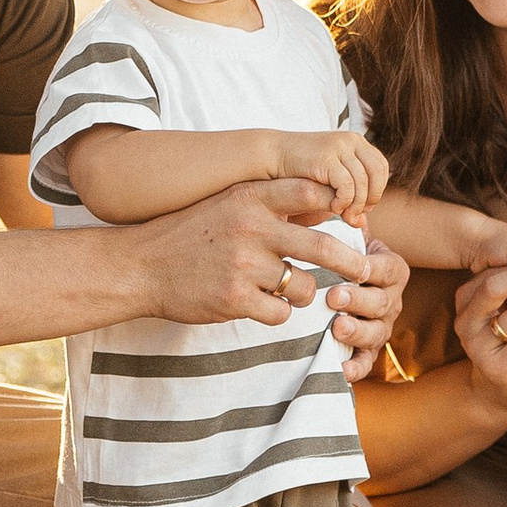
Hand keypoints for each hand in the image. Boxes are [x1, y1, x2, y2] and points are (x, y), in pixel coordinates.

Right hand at [131, 175, 338, 330]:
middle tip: (365, 270)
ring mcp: (242, 265)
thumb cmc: (191, 233)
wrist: (141, 266)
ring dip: (304, 292)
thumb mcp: (228, 203)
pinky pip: (281, 313)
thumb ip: (270, 202)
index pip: (313, 193)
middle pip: (324, 246)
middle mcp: (250, 227)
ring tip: (290, 289)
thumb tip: (327, 206)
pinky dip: (279, 313)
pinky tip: (263, 304)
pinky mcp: (234, 299)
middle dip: (352, 262)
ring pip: (304, 286)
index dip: (340, 208)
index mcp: (251, 197)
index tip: (354, 222)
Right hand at [277, 127, 389, 217]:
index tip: (363, 207)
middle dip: (370, 198)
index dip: (377, 189)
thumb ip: (347, 198)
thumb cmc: (297, 173)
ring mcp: (339, 147)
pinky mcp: (326, 158)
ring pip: (363, 182)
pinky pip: (347, 185)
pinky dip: (344, 201)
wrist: (270, 156)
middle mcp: (350, 140)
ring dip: (356, 204)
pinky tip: (334, 208)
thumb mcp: (328, 184)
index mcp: (355, 142)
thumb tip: (363, 223)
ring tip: (344, 216)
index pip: (381, 167)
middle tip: (356, 214)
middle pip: (378, 173)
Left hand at [325, 235, 407, 382]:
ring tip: (336, 327)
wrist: (338, 281)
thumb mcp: (346, 234)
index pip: (388, 269)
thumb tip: (352, 213)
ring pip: (376, 333)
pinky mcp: (368, 350)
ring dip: (357, 331)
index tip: (355, 268)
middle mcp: (391, 300)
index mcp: (392, 269)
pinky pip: (366, 362)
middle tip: (333, 297)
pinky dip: (355, 369)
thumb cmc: (341, 253)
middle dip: (358, 301)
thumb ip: (348, 223)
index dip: (372, 269)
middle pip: (381, 303)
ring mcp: (381, 327)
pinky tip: (341, 370)